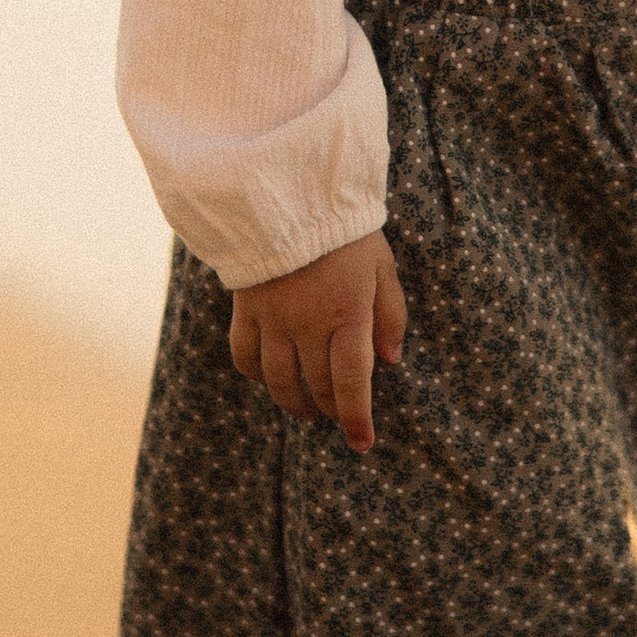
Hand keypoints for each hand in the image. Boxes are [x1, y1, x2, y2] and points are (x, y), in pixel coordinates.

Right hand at [228, 231, 408, 454]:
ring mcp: (272, 319)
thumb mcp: (383, 266)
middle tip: (339, 414)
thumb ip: (390, 314)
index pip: (352, 382)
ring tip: (307, 410)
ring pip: (279, 381)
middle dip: (331, 409)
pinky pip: (244, 357)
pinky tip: (271, 379)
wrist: (290, 193)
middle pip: (316, 387)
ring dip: (295, 403)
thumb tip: (391, 361)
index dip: (357, 419)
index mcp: (347, 314)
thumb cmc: (345, 231)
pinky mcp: (246, 309)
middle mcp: (307, 324)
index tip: (362, 444)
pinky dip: (257, 376)